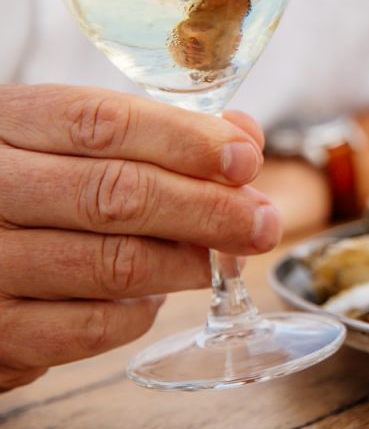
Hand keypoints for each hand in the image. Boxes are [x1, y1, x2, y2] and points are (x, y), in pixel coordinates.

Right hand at [0, 85, 281, 390]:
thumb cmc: (35, 184)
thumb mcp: (73, 141)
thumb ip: (159, 134)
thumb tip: (244, 141)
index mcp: (9, 124)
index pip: (103, 122)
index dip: (185, 140)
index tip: (245, 159)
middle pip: (116, 195)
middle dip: (208, 210)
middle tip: (262, 222)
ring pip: (114, 264)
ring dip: (188, 263)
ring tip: (224, 257)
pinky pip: (92, 327)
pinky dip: (141, 313)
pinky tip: (156, 294)